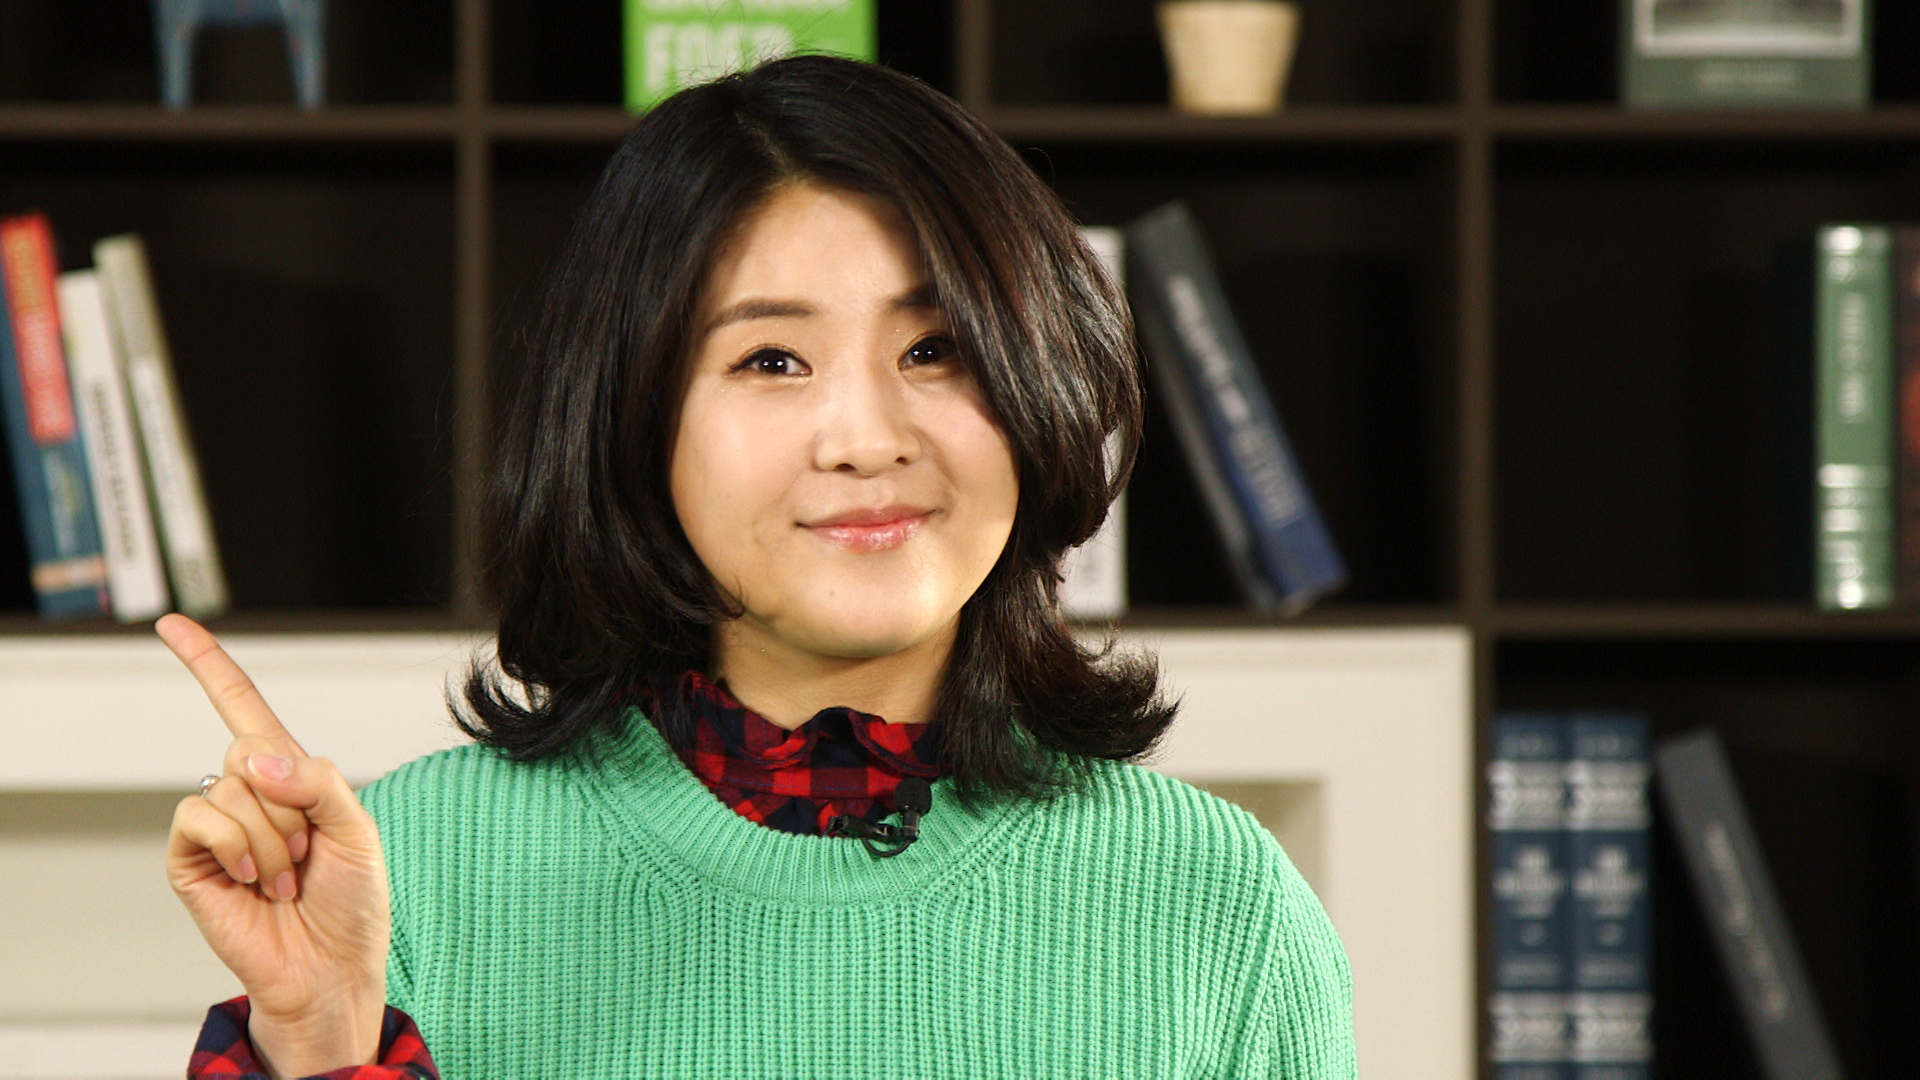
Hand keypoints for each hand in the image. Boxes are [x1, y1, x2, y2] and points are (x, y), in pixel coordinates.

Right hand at [160, 614, 387, 1077]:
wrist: (331, 966)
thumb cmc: (351, 899)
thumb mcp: (358, 828)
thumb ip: (317, 780)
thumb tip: (253, 759)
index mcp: (289, 775)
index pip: (240, 706)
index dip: (208, 664)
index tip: (172, 625)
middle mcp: (247, 791)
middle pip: (250, 748)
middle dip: (292, 803)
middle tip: (308, 851)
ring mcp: (216, 824)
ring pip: (232, 787)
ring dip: (275, 838)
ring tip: (287, 877)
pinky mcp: (191, 858)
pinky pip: (201, 818)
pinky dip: (241, 847)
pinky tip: (256, 883)